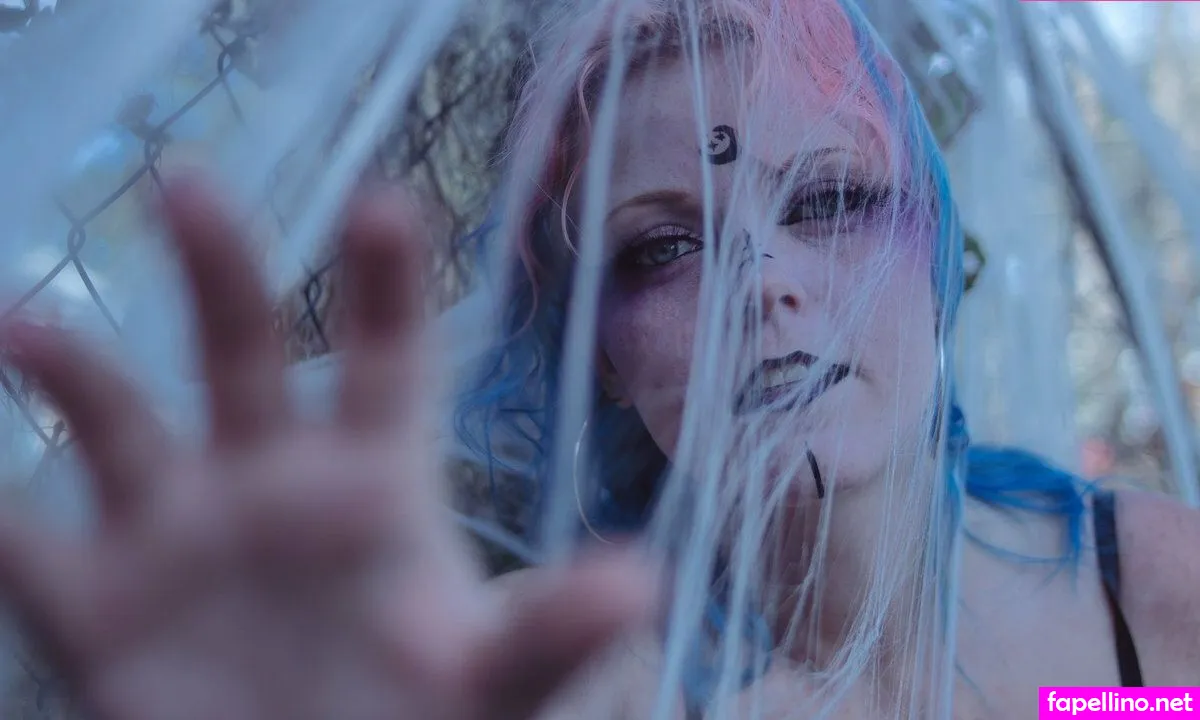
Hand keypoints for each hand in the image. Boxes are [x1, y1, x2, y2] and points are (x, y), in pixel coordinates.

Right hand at [0, 176, 656, 719]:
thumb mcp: (495, 680)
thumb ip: (551, 630)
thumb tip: (639, 585)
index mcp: (375, 477)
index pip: (383, 356)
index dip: (384, 281)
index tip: (385, 203)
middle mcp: (274, 481)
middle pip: (243, 350)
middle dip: (220, 269)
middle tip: (187, 184)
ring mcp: (182, 535)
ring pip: (118, 426)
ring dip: (72, 371)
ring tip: (23, 325)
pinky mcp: (102, 607)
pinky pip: (28, 549)